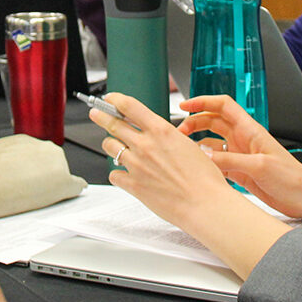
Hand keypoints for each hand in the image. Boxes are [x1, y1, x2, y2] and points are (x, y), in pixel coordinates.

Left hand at [87, 93, 247, 232]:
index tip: (110, 98)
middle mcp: (145, 145)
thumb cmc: (203, 178)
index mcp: (161, 131)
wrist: (204, 203)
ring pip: (109, 146)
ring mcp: (136, 165)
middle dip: (101, 116)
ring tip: (113, 145)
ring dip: (110, 144)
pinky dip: (117, 172)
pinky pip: (114, 174)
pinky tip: (123, 173)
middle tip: (97, 114)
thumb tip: (155, 133)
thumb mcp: (187, 144)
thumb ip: (166, 137)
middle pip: (113, 123)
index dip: (115, 99)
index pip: (129, 106)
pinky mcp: (133, 185)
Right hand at [178, 95, 301, 219]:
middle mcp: (243, 140)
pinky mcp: (240, 172)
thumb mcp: (260, 167)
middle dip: (194, 123)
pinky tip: (198, 167)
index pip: (223, 105)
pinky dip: (206, 162)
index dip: (203, 101)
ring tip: (184, 151)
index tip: (185, 104)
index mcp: (250, 130)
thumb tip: (205, 156)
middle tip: (179, 133)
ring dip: (197, 143)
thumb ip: (231, 160)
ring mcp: (241, 155)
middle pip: (212, 122)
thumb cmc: (293, 178)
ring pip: (212, 142)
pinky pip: (217, 162)